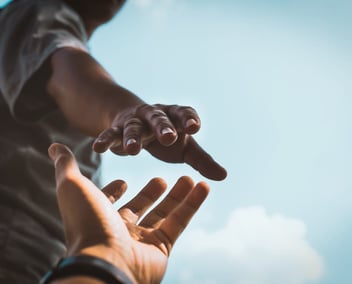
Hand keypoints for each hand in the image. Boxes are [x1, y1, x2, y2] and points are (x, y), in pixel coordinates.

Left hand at [48, 143, 209, 283]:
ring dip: (178, 195)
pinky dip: (192, 204)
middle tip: (161, 178)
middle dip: (151, 192)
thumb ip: (66, 165)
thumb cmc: (87, 222)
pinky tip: (202, 186)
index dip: (115, 191)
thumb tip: (54, 146)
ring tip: (189, 177)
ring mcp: (141, 240)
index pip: (108, 202)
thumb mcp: (73, 186)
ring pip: (164, 214)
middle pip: (140, 207)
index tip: (124, 181)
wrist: (105, 261)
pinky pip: (180, 222)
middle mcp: (119, 230)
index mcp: (99, 216)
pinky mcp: (161, 248)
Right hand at [92, 103, 226, 180]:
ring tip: (133, 151)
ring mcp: (135, 121)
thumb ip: (202, 161)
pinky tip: (98, 148)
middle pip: (159, 119)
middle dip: (163, 127)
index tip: (194, 128)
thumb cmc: (166, 137)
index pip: (184, 114)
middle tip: (169, 137)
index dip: (189, 119)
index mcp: (175, 117)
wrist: (136, 122)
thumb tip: (224, 176)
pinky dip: (105, 140)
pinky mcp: (117, 129)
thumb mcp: (185, 148)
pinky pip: (110, 134)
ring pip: (133, 127)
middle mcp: (155, 116)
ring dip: (133, 137)